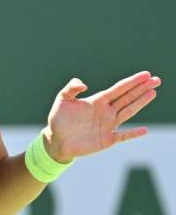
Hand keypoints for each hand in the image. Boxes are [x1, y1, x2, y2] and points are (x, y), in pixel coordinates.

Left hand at [44, 71, 160, 161]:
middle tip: (157, 80)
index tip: (146, 74)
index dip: (132, 81)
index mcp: (97, 101)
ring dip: (141, 103)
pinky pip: (123, 136)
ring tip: (153, 93)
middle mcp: (106, 111)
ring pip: (128, 112)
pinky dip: (133, 134)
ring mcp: (108, 125)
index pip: (119, 89)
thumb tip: (84, 84)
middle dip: (142, 88)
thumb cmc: (58, 119)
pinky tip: (144, 130)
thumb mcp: (62, 100)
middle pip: (127, 97)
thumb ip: (71, 88)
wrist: (56, 140)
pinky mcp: (107, 139)